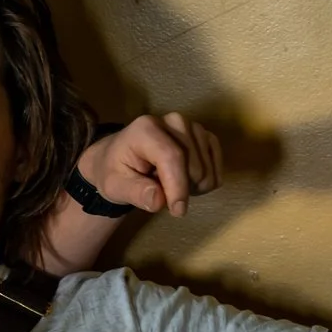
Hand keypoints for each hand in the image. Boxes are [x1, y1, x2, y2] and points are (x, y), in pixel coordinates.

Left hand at [78, 113, 222, 216]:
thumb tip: (159, 200)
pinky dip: (206, 178)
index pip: (172, 157)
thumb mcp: (114, 186)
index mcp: (146, 129)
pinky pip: (216, 162)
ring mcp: (191, 126)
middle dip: (184, 189)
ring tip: (170, 186)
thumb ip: (135, 193)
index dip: (178, 187)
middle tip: (163, 196)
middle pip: (194, 164)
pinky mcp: (203, 135)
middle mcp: (173, 121)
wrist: (121, 158)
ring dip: (195, 185)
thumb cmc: (116, 171)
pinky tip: (187, 182)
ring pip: (207, 166)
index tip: (178, 211)